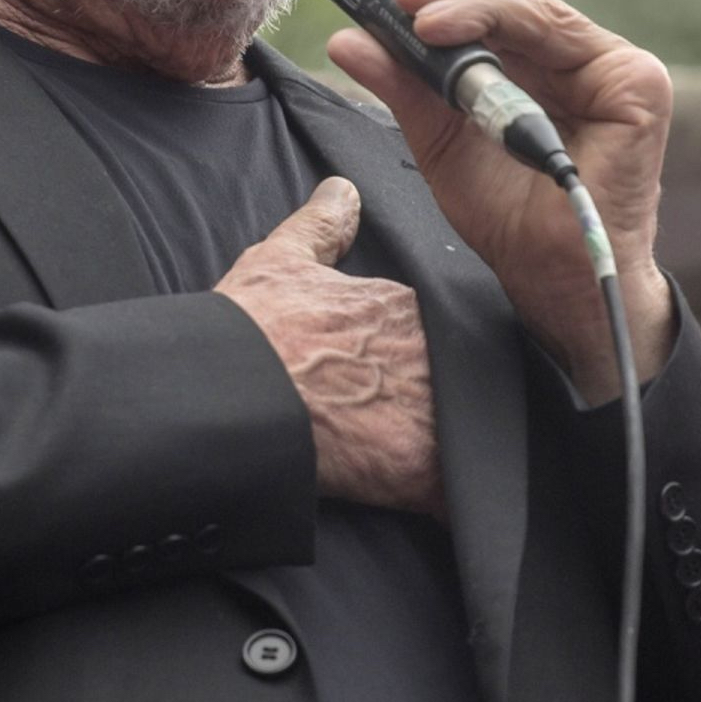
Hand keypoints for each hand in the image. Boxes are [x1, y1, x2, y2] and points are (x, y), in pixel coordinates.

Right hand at [215, 178, 440, 512]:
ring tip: (433, 469)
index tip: (401, 375)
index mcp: (405, 306)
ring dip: (459, 451)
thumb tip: (343, 191)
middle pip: (463, 383)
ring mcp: (433, 410)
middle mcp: (433, 352)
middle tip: (412, 422)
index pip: (441, 331)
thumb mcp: (279, 262)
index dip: (422, 358)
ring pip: (470, 435)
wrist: (230, 396)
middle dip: (447, 402)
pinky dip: (456, 504)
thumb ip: (320, 225)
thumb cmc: (250, 333)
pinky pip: (461, 494)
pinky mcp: (422, 469)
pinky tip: (443, 510)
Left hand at [321, 0, 674, 398]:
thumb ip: (403, 87)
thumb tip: (347, 39)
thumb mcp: (439, 142)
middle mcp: (579, 61)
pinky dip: (492, 21)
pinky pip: (554, 33)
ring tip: (411, 10)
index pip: (493, 7)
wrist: (553, 277)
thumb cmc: (509, 218)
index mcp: (542, 70)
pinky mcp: (633, 81)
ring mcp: (612, 67)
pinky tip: (442, 31)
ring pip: (528, 6)